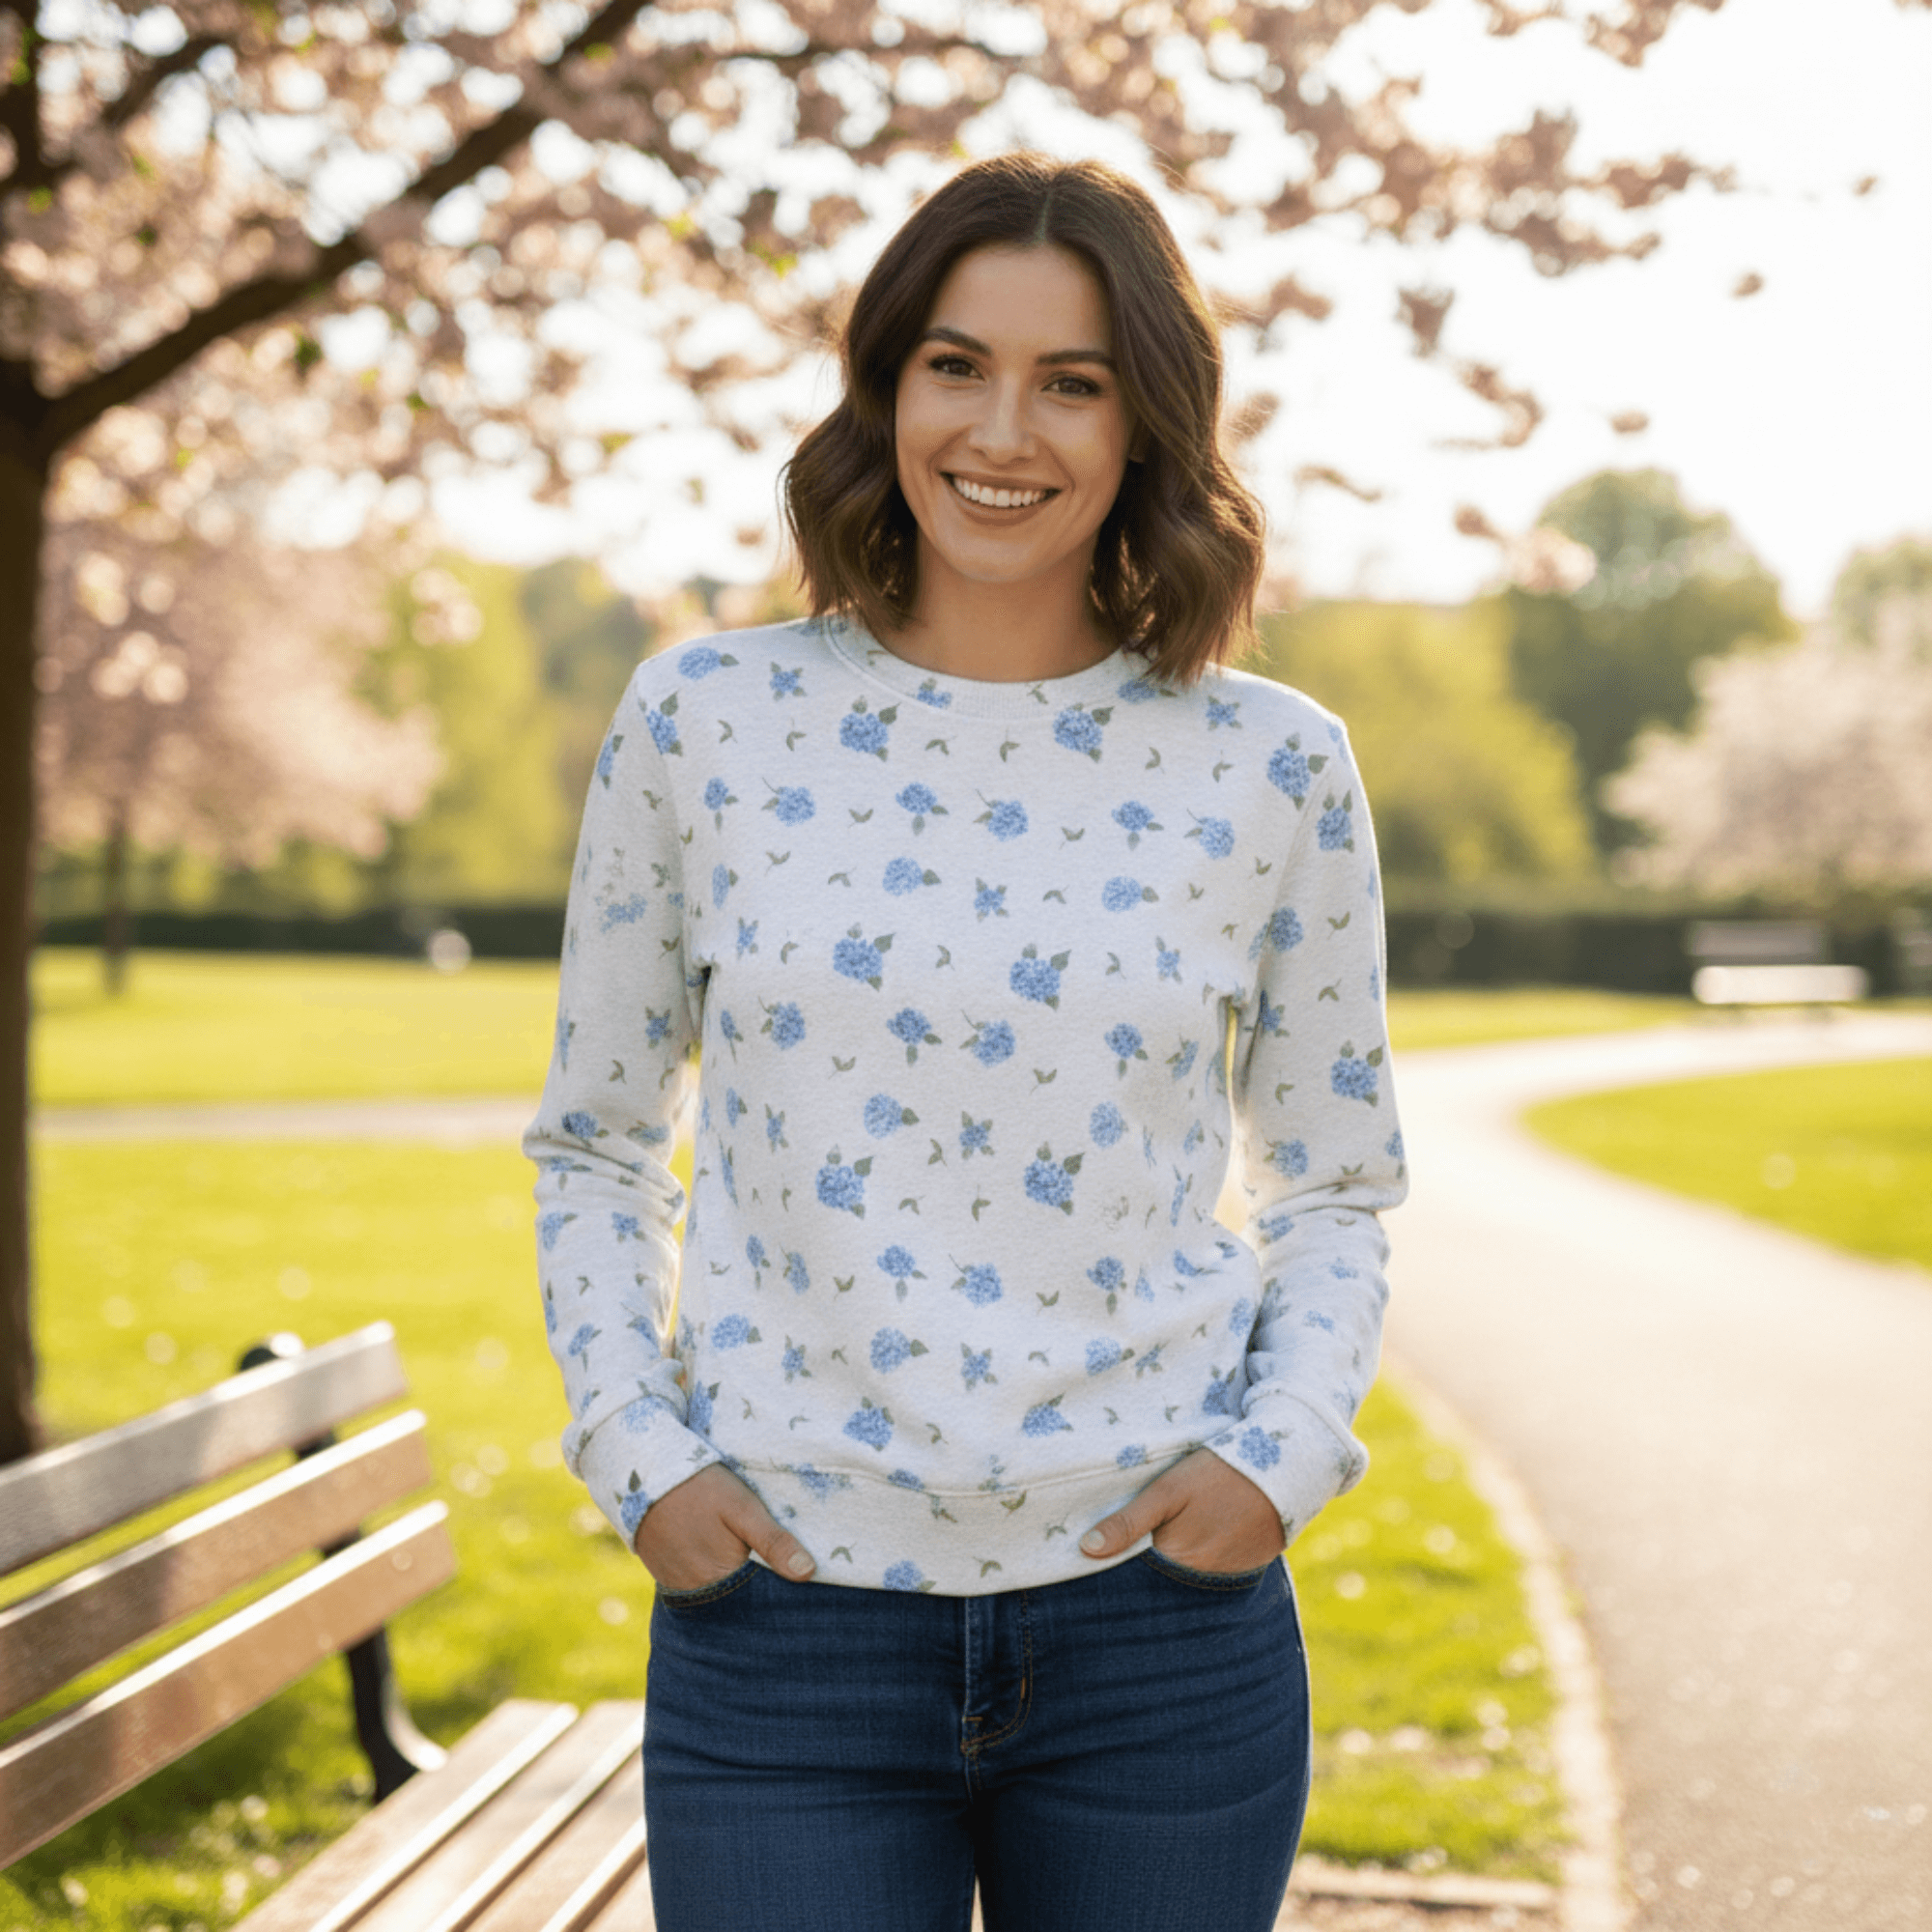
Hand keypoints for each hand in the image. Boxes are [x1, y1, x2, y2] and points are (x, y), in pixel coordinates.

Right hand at [630, 1463, 815, 1590]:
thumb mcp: (743, 1508)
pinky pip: (695, 1581)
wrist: (641, 1471)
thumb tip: (808, 1573)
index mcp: (720, 1581)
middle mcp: (696, 1591)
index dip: (778, 1589)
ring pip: (717, 1589)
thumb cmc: (699, 1487)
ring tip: (747, 1557)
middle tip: (774, 1565)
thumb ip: (773, 1542)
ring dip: (732, 1579)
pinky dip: (710, 1572)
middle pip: (737, 1597)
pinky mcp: (664, 1572)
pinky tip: (720, 1553)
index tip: (798, 1580)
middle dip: (756, 1587)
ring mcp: (676, 1583)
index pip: (759, 1600)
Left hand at [1078, 1449, 1282, 1573]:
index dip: (1118, 1563)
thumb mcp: (1169, 1490)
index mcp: (1177, 1561)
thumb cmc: (1220, 1473)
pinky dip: (1200, 1562)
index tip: (1099, 1552)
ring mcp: (1226, 1577)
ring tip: (1169, 1536)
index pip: (1135, 1575)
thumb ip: (1129, 1522)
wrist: (1288, 1468)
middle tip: (1131, 1544)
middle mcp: (1200, 1580)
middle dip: (1144, 1568)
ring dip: (1173, 1566)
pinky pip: (1212, 1573)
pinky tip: (1197, 1539)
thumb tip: (1086, 1549)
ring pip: (1185, 1578)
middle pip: (1160, 1580)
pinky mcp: (1246, 1569)